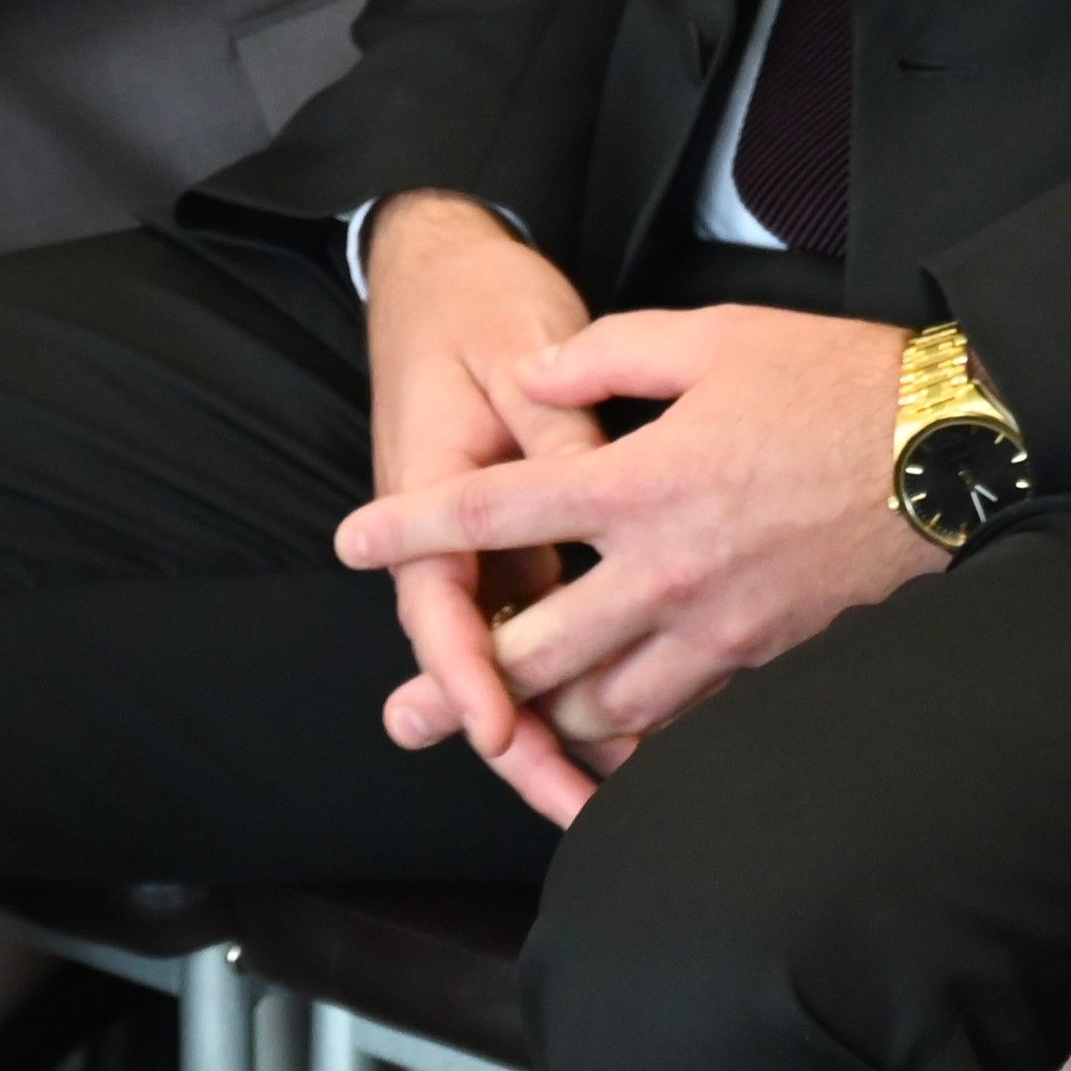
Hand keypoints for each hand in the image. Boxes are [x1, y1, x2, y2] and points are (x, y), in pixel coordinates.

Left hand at [337, 294, 941, 819]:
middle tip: (408, 708)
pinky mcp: (765, 659)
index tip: (350, 543)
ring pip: (601, 703)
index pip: (494, 514)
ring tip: (502, 728)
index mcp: (640, 482)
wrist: (955, 454)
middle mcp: (665, 571)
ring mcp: (718, 629)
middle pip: (535, 649)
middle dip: (462, 683)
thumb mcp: (714, 336)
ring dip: (543, 717)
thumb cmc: (837, 383)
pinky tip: (608, 744)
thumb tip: (540, 379)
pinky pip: (680, 719)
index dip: (410, 529)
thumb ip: (609, 354)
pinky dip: (632, 737)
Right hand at [348, 196, 612, 818]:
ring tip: (609, 792)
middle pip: (479, 657)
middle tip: (568, 805)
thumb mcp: (518, 345)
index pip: (442, 601)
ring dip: (556, 718)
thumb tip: (594, 483)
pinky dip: (583, 667)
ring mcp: (490, 539)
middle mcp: (455, 531)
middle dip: (517, 738)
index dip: (471, 674)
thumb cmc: (478, 301)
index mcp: (435, 485)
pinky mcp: (525, 535)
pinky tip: (635, 719)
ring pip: (517, 648)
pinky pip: (546, 615)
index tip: (502, 728)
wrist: (444, 266)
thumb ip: (559, 423)